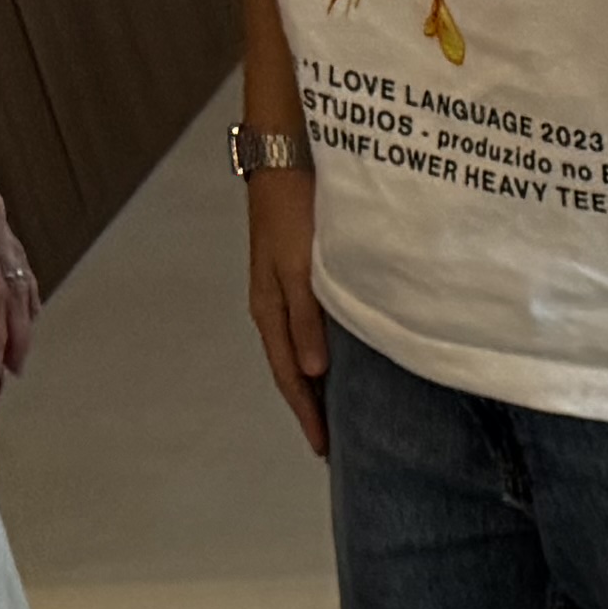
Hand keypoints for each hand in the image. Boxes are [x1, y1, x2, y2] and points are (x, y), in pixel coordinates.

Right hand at [244, 167, 329, 457]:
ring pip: (301, 353)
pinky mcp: (298, 277)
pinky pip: (308, 330)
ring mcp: (284, 292)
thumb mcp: (298, 267)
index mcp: (270, 311)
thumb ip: (307, 319)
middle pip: (293, 371)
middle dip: (310, 409)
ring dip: (316, 386)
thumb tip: (315, 374)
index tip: (324, 451)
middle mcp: (274, 307)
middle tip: (333, 447)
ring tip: (336, 415)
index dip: (307, 415)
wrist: (285, 157)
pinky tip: (337, 364)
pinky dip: (321, 355)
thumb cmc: (291, 209)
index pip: (290, 377)